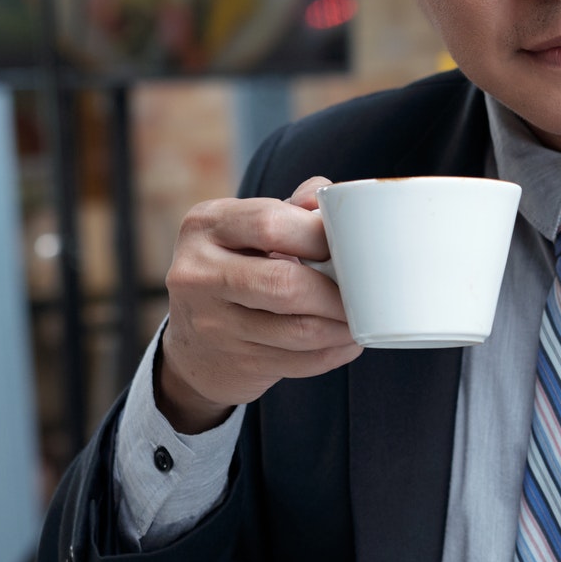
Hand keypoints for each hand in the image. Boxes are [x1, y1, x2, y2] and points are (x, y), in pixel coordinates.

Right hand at [158, 176, 360, 432]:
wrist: (195, 343)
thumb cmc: (237, 268)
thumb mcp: (247, 229)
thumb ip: (292, 209)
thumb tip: (333, 197)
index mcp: (206, 225)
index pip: (270, 224)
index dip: (320, 236)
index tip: (349, 246)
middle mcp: (198, 274)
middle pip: (285, 284)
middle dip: (336, 291)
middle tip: (365, 292)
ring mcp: (212, 324)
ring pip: (299, 330)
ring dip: (343, 327)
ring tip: (362, 317)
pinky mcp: (234, 363)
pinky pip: (301, 362)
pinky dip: (335, 352)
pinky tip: (347, 341)